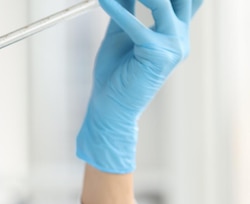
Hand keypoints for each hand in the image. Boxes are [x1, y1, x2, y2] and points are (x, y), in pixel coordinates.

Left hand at [76, 0, 201, 173]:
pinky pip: (135, 24)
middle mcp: (180, 38)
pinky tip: (103, 1)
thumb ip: (126, 5)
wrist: (111, 106)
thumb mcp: (120, 31)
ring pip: (163, 4)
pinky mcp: (158, 55)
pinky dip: (117, 10)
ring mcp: (174, 46)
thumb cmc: (115, 72)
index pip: (186, 0)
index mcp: (176, 32)